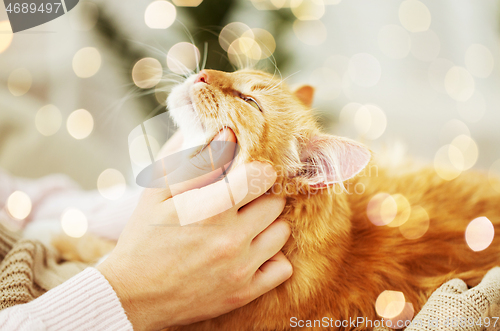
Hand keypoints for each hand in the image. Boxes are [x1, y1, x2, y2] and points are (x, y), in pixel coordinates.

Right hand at [97, 129, 291, 330]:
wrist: (133, 295)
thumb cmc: (145, 237)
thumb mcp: (158, 193)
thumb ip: (195, 161)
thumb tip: (228, 132)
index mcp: (210, 209)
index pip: (262, 175)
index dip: (257, 170)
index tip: (247, 175)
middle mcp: (232, 239)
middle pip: (275, 202)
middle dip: (262, 196)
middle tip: (243, 201)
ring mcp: (241, 269)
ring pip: (282, 232)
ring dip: (269, 225)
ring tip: (246, 226)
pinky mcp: (244, 292)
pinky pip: (283, 268)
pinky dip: (273, 258)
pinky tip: (252, 252)